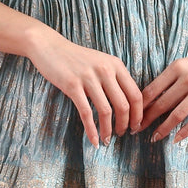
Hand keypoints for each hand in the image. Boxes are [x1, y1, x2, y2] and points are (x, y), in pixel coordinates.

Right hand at [25, 29, 142, 147]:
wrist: (49, 47)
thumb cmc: (76, 58)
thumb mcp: (101, 63)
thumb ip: (114, 79)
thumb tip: (126, 106)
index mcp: (116, 65)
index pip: (135, 94)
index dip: (138, 114)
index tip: (136, 126)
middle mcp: (105, 70)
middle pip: (123, 105)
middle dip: (125, 125)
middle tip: (121, 134)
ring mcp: (88, 77)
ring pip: (106, 111)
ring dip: (108, 130)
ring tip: (107, 139)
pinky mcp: (72, 85)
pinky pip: (86, 113)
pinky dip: (92, 130)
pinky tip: (94, 140)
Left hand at [136, 41, 187, 143]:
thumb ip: (172, 78)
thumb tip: (151, 97)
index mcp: (177, 67)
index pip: (153, 89)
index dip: (140, 105)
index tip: (131, 116)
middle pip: (162, 103)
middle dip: (147, 119)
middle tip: (136, 131)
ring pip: (177, 113)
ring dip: (163, 128)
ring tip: (154, 138)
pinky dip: (185, 131)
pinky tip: (176, 139)